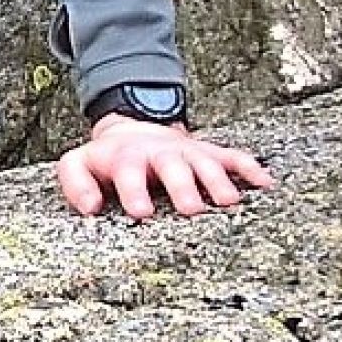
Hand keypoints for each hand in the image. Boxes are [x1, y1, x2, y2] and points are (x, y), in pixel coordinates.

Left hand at [55, 116, 274, 220]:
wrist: (134, 129)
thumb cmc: (107, 160)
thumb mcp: (79, 164)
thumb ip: (75, 184)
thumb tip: (89, 208)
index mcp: (127, 158)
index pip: (129, 172)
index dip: (134, 190)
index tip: (141, 212)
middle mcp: (161, 154)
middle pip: (173, 167)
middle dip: (183, 186)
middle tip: (191, 210)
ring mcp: (188, 152)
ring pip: (206, 162)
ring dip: (218, 180)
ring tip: (229, 202)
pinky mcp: (210, 153)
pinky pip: (234, 157)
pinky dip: (250, 168)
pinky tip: (266, 183)